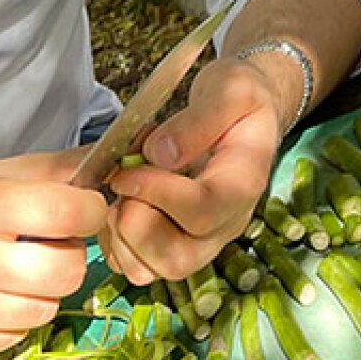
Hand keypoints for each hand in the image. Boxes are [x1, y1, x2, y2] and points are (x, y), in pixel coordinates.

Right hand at [0, 153, 106, 359]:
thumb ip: (51, 170)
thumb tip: (109, 160)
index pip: (75, 213)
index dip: (88, 213)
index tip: (78, 213)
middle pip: (68, 270)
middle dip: (66, 257)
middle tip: (42, 248)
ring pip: (46, 310)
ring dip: (40, 293)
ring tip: (12, 274)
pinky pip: (13, 338)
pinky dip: (10, 321)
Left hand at [101, 56, 285, 284]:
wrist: (246, 112)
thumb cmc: (239, 98)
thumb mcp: (231, 88)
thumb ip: (199, 119)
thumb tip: (157, 154)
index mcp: (244, 184)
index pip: (202, 210)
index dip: (157, 194)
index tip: (127, 169)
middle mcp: (225, 225)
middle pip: (177, 258)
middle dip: (135, 222)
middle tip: (122, 180)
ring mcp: (201, 241)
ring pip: (152, 271)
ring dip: (120, 235)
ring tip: (121, 190)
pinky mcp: (176, 245)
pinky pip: (136, 267)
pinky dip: (115, 243)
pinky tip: (120, 202)